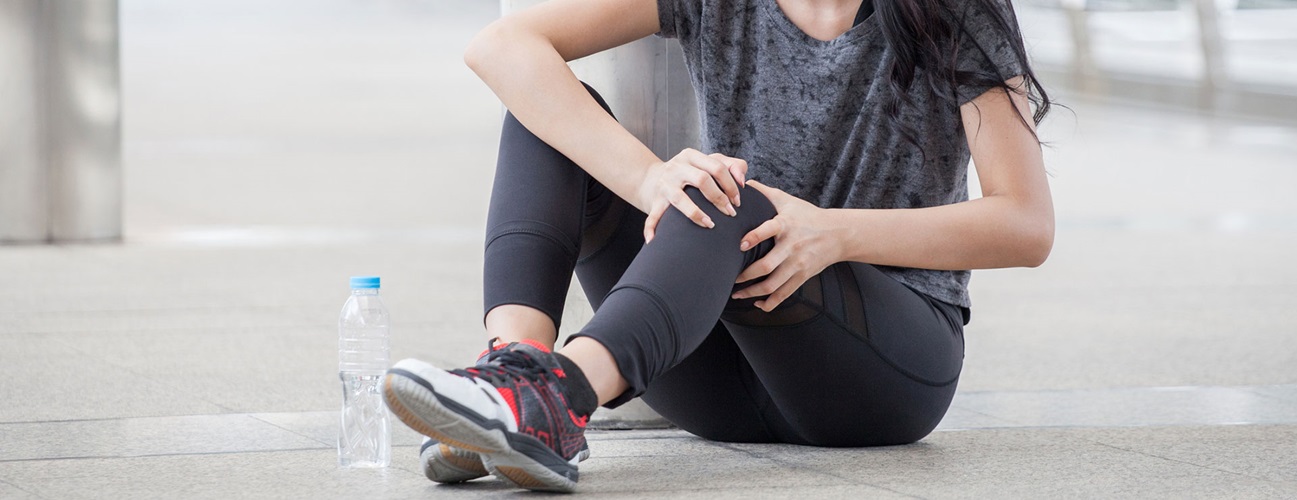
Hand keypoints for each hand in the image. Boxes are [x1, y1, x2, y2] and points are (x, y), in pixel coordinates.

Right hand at [639, 149, 747, 242]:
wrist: (652, 179)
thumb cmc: (690, 173)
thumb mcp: (708, 162)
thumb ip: (731, 165)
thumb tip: (743, 181)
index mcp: (691, 155)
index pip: (716, 166)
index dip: (731, 184)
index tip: (738, 201)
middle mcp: (676, 167)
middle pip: (702, 179)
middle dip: (719, 198)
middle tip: (730, 213)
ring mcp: (664, 184)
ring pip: (680, 198)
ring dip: (696, 214)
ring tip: (710, 225)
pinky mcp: (655, 201)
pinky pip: (653, 216)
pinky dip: (651, 228)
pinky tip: (653, 240)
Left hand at [731, 180, 840, 311]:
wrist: (838, 233)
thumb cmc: (808, 216)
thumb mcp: (788, 200)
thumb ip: (765, 192)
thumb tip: (742, 180)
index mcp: (786, 225)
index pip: (769, 230)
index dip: (753, 238)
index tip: (739, 245)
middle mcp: (791, 246)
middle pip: (766, 266)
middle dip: (745, 275)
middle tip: (728, 278)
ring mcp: (798, 264)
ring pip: (773, 284)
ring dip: (752, 292)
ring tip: (736, 294)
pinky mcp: (802, 276)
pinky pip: (784, 294)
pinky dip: (769, 302)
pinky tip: (757, 303)